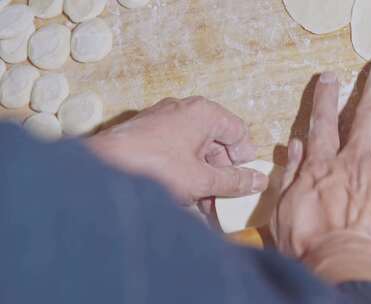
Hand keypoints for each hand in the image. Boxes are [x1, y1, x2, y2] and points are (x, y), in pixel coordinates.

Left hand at [87, 97, 268, 203]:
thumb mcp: (202, 180)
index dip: (245, 159)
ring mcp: (163, 120)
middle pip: (216, 142)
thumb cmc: (154, 168)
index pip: (239, 132)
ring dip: (203, 178)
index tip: (243, 182)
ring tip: (203, 206)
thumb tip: (259, 181)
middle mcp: (184, 110)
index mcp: (204, 112)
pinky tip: (182, 198)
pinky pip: (175, 152)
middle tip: (222, 199)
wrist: (100, 170)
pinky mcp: (146, 134)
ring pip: (195, 149)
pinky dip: (184, 172)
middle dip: (222, 174)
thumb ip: (234, 181)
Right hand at [271, 53, 370, 286]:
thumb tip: (295, 145)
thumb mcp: (284, 210)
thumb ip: (291, 175)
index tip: (330, 76)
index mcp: (322, 164)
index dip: (326, 96)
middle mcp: (354, 157)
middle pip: (366, 111)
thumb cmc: (311, 245)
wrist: (345, 264)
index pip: (323, 121)